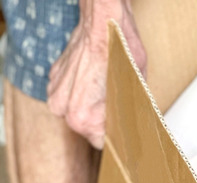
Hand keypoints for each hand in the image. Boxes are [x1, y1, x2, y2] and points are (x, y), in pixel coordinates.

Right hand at [47, 0, 146, 148]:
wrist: (103, 21)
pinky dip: (82, 91)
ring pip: (78, 111)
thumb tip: (139, 131)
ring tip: (108, 90)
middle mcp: (64, 109)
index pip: (103, 143)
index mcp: (84, 118)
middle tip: (121, 109)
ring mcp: (56, 93)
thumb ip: (131, 116)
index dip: (117, 137)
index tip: (127, 134)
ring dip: (92, 105)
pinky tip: (95, 80)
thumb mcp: (137, 91)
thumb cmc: (122, 52)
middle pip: (89, 128)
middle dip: (105, 121)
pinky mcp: (54, 78)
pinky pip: (70, 94)